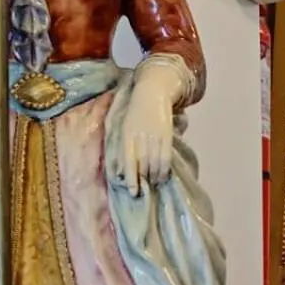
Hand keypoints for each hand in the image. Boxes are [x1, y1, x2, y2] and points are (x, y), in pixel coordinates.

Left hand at [121, 78, 174, 195]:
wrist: (151, 92)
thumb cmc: (133, 111)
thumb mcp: (122, 127)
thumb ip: (121, 146)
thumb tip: (118, 170)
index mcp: (126, 135)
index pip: (129, 162)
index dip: (132, 179)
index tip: (133, 192)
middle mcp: (140, 136)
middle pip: (143, 165)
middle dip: (144, 180)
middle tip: (145, 190)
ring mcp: (154, 135)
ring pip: (155, 163)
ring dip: (155, 177)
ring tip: (154, 184)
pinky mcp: (166, 134)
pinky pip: (166, 156)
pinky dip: (164, 169)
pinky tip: (163, 176)